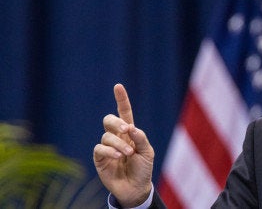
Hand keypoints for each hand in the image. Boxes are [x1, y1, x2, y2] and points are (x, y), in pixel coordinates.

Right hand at [93, 84, 154, 206]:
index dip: (121, 99)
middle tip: (126, 130)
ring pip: (107, 136)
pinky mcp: (100, 158)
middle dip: (116, 122)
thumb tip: (130, 127)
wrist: (136, 188)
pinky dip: (110, 151)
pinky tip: (118, 157)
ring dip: (119, 144)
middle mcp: (117, 137)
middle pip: (109, 120)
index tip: (118, 86)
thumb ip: (140, 138)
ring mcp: (107, 147)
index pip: (124, 112)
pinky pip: (100, 148)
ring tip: (128, 154)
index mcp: (130, 132)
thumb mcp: (147, 152)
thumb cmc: (143, 168)